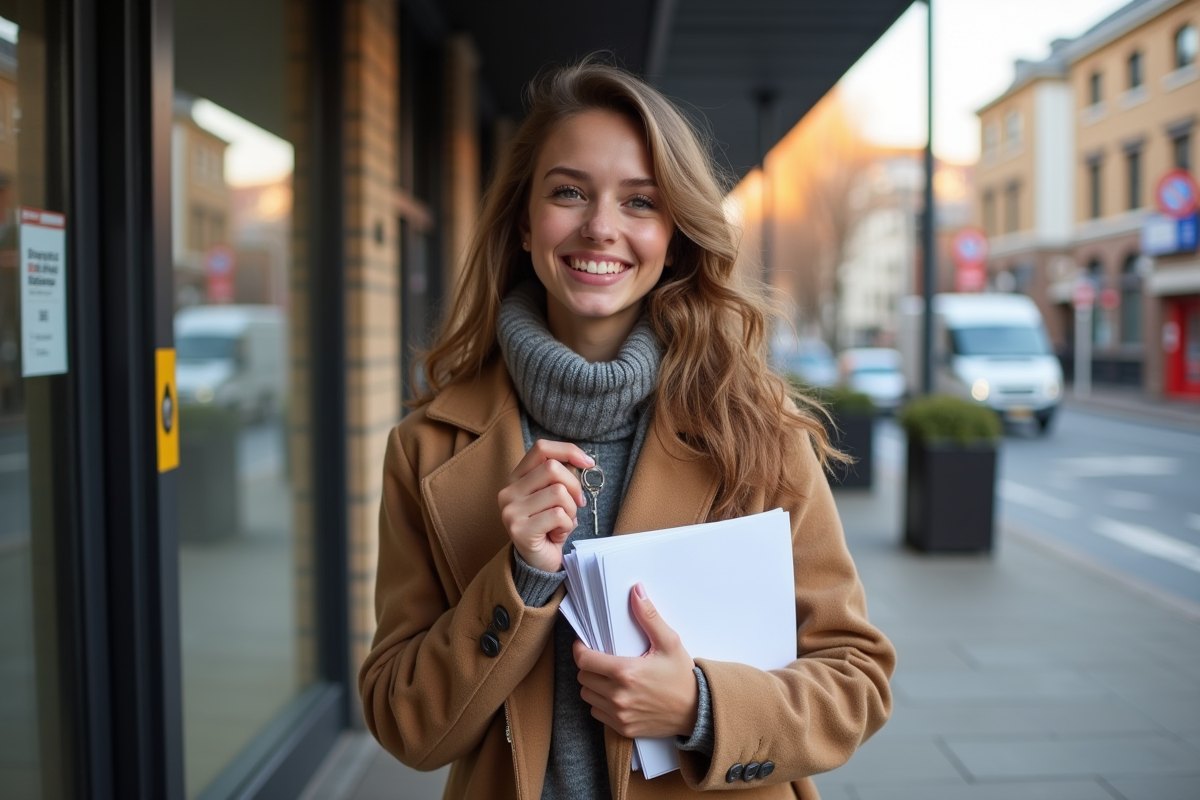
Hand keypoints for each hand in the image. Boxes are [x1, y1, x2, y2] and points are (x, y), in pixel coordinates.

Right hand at [497, 439, 591, 572]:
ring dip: (571, 510)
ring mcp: (511, 511)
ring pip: (558, 492)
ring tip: (563, 523)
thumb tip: (581, 460)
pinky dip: (566, 526)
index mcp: (516, 478)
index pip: (541, 449)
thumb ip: (560, 477)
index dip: (568, 450)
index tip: (588, 463)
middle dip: (574, 486)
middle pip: (553, 469)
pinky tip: (557, 535)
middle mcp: (508, 491)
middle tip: (578, 504)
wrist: (538, 562)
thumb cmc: (549, 526)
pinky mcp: (519, 530)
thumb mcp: (554, 496)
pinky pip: (558, 516)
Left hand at [573, 583, 699, 738]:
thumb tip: (636, 591)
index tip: (584, 645)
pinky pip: (597, 713)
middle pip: (583, 677)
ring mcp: (620, 714)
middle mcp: (619, 696)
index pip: (584, 660)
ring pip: (587, 695)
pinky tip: (615, 694)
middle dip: (589, 666)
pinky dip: (601, 703)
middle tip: (602, 659)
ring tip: (608, 677)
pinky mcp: (623, 728)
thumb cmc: (682, 676)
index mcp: (626, 672)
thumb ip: (649, 617)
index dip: (580, 650)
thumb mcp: (669, 642)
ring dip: (593, 684)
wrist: (697, 711)